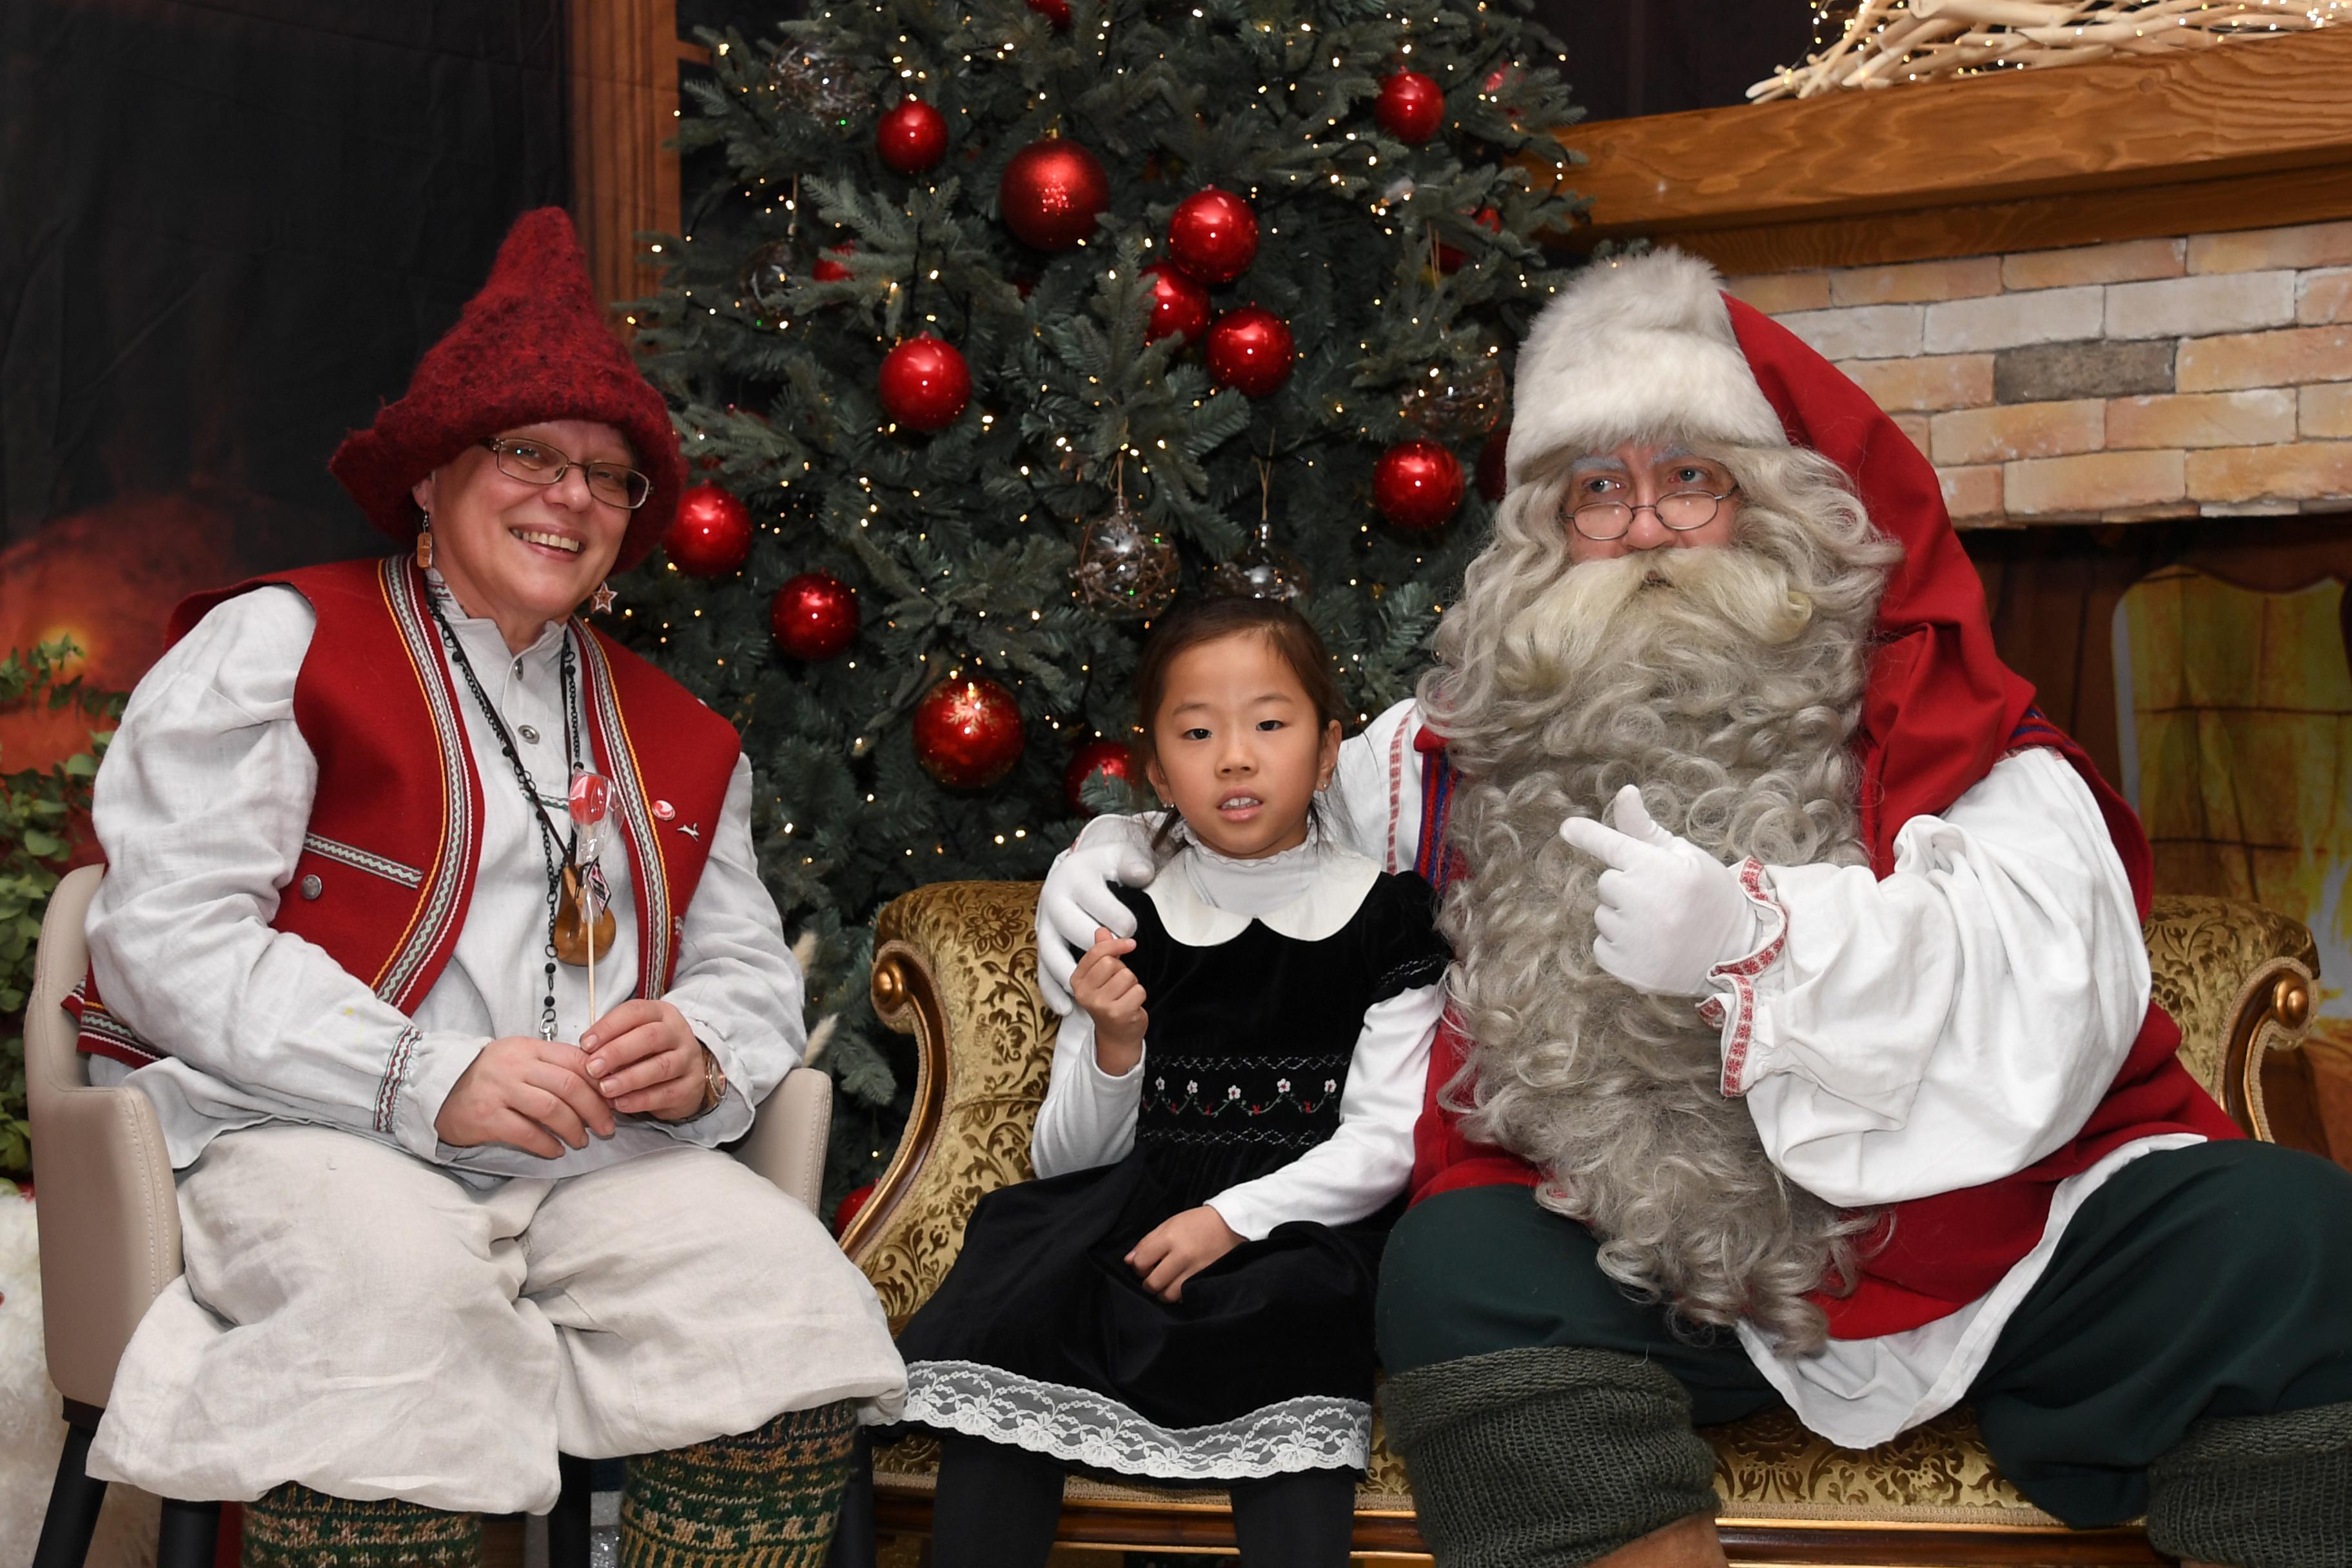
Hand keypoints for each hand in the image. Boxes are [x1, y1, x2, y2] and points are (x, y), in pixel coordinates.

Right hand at [436, 1036, 616, 1156]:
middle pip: (569, 1086)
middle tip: (606, 1127)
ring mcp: (500, 1090)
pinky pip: (526, 1133)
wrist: (438, 1089)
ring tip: (582, 1141)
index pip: (576, 1060)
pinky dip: (547, 1144)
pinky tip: (556, 1151)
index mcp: (529, 1048)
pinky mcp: (487, 1117)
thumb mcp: (520, 1059)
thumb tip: (599, 1084)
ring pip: (552, 1109)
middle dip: (595, 1109)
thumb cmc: (489, 1077)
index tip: (613, 1099)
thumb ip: (554, 1066)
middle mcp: (515, 1066)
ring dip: (574, 1129)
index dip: (601, 1082)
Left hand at [582, 999, 713, 1121]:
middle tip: (593, 1068)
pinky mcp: (691, 1086)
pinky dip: (640, 1100)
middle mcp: (678, 1033)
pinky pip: (666, 1093)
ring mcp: (688, 1060)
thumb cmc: (649, 1053)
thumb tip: (585, 1053)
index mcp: (661, 1013)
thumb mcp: (632, 1038)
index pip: (635, 1012)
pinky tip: (620, 1103)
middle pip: (650, 1037)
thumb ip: (611, 1040)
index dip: (608, 1027)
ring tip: (605, 1088)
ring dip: (629, 1078)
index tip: (585, 1044)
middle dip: (617, 1052)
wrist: (684, 1076)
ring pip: (661, 1066)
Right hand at [1035, 818, 1156, 1013]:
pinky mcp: (1042, 944)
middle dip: (1101, 949)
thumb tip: (1143, 875)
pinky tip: (1066, 1009)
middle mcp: (1053, 902)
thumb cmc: (1102, 868)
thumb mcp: (1119, 855)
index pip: (1098, 903)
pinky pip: (1041, 972)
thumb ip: (1133, 863)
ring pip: (1051, 954)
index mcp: (1073, 878)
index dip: (1120, 921)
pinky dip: (1051, 992)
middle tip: (1121, 955)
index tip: (1133, 929)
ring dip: (1072, 974)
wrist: (1073, 872)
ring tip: (1093, 993)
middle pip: (1074, 930)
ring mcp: (1044, 925)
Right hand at [1072, 927, 1147, 1072]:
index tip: (1129, 944)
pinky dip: (1139, 996)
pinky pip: (1138, 990)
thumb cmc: (1110, 1003)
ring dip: (1132, 983)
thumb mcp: (1102, 978)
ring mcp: (1100, 1005)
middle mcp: (1084, 993)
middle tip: (1120, 985)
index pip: (1096, 953)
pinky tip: (1131, 1005)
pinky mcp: (1118, 1013)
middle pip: (1111, 962)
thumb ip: (1102, 953)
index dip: (1115, 945)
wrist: (1116, 1037)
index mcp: (1077, 981)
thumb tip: (1102, 931)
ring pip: (1127, 975)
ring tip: (1125, 995)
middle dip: (1122, 970)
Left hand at [1126, 1205, 1242, 1302]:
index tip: (1144, 1264)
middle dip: (1148, 1283)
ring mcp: (1195, 1269)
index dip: (1138, 1267)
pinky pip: (1185, 1297)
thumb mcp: (1169, 1224)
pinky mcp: (1205, 1278)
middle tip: (1153, 1276)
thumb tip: (1128, 1261)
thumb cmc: (1196, 1222)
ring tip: (1166, 1283)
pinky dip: (1179, 1295)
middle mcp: (1182, 1255)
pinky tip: (1180, 1285)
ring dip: (1163, 1292)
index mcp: (1169, 1237)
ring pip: (1168, 1295)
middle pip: (1153, 1283)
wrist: (1230, 1223)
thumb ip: (1147, 1242)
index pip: (1141, 1262)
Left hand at [1558, 784, 1759, 997]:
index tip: (1567, 828)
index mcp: (1658, 869)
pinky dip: (1619, 947)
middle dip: (1627, 887)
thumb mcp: (1685, 856)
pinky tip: (1650, 947)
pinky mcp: (1627, 970)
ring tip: (1659, 925)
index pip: (1611, 845)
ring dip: (1622, 918)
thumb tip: (1624, 792)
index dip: (1588, 835)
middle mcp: (1643, 903)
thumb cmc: (1709, 894)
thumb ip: (1645, 829)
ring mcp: (1634, 940)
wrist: (1738, 951)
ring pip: (1603, 916)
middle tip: (1661, 898)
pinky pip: (1601, 946)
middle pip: (1607, 883)